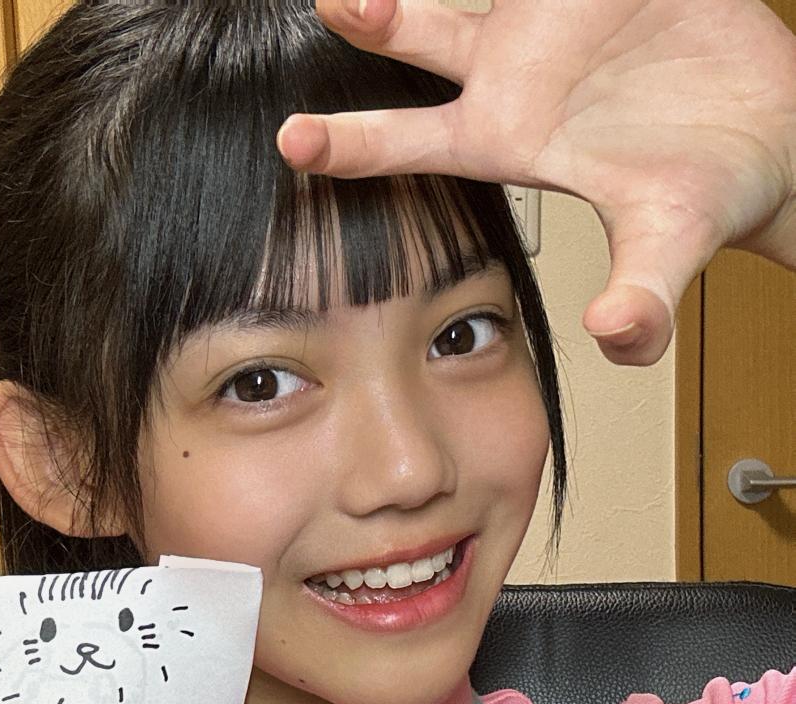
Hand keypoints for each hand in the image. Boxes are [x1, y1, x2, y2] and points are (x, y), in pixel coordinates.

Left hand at [277, 0, 795, 366]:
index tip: (290, 142)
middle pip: (422, 44)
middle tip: (329, 5)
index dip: (355, 146)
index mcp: (515, 142)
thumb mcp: (673, 242)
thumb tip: (618, 336)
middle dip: (374, 22)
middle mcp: (516, 79)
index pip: (417, 146)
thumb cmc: (712, 190)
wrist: (773, 133)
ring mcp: (550, 22)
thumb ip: (643, 293)